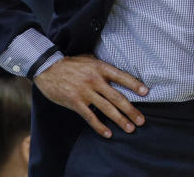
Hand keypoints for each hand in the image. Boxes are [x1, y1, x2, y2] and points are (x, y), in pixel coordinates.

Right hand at [33, 54, 148, 137]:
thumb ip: (102, 67)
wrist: (48, 68)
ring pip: (107, 109)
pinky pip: (90, 117)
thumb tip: (116, 74)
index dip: (134, 85)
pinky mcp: (75, 102)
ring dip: (120, 120)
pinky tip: (108, 133)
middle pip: (117, 97)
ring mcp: (85, 92)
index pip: (121, 77)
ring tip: (130, 128)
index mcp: (100, 68)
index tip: (146, 93)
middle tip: (141, 120)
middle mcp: (95, 80)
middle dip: (131, 110)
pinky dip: (99, 126)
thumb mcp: (89, 59)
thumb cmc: (70, 64)